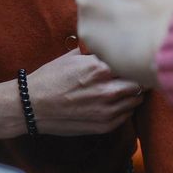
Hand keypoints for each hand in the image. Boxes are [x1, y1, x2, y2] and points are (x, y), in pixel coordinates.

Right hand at [24, 50, 144, 135]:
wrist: (32, 105)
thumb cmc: (50, 78)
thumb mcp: (72, 57)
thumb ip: (96, 53)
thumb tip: (112, 46)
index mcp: (100, 68)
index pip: (133, 64)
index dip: (135, 62)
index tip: (134, 61)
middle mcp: (107, 89)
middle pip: (140, 83)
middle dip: (139, 78)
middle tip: (135, 75)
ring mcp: (107, 110)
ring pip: (137, 100)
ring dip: (134, 94)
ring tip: (124, 89)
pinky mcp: (105, 125)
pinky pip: (127, 115)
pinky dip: (125, 108)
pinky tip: (114, 102)